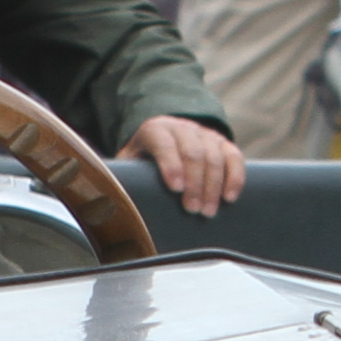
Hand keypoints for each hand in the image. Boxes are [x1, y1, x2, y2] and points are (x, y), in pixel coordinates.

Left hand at [130, 113, 244, 214]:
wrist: (167, 138)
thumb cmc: (144, 159)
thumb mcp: (129, 161)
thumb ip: (121, 174)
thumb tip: (105, 196)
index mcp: (156, 129)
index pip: (164, 143)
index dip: (170, 164)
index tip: (176, 188)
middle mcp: (182, 127)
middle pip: (193, 152)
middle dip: (194, 183)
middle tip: (192, 210)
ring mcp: (205, 134)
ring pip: (215, 156)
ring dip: (213, 186)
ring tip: (208, 212)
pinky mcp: (223, 143)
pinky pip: (234, 157)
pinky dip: (235, 177)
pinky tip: (230, 197)